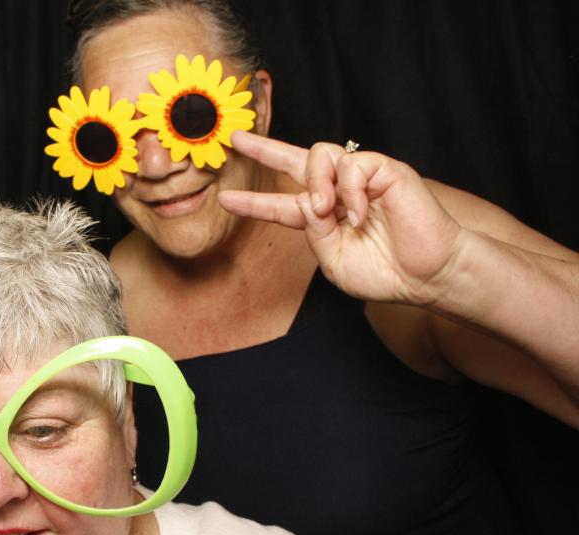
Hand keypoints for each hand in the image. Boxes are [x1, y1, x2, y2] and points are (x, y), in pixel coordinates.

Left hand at [218, 131, 465, 305]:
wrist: (427, 275)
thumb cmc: (385, 272)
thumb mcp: (334, 261)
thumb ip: (313, 234)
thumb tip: (305, 199)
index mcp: (324, 217)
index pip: (283, 202)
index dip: (255, 201)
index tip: (226, 200)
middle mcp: (338, 192)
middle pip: (297, 159)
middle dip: (266, 148)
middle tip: (237, 140)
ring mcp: (362, 178)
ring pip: (321, 155)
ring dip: (316, 182)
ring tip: (325, 210)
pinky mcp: (385, 170)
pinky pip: (353, 166)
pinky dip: (351, 192)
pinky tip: (361, 215)